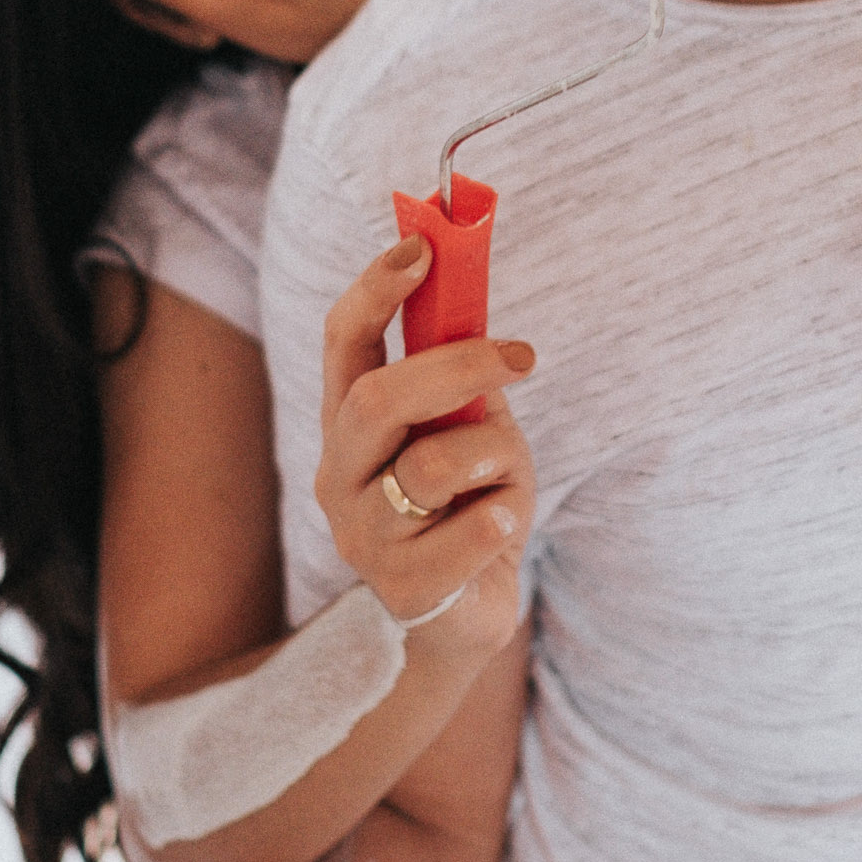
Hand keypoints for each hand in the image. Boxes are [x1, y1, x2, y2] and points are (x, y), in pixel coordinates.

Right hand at [316, 236, 536, 654]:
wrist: (465, 613)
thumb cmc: (469, 504)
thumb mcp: (468, 426)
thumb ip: (461, 377)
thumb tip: (470, 292)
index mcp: (348, 423)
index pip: (341, 343)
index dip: (374, 290)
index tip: (421, 248)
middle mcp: (339, 474)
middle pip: (375, 399)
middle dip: (455, 366)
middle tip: (523, 355)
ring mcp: (362, 536)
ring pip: (432, 466)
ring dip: (495, 458)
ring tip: (504, 481)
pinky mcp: (402, 589)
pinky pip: (468, 532)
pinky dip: (502, 516)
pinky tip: (500, 525)